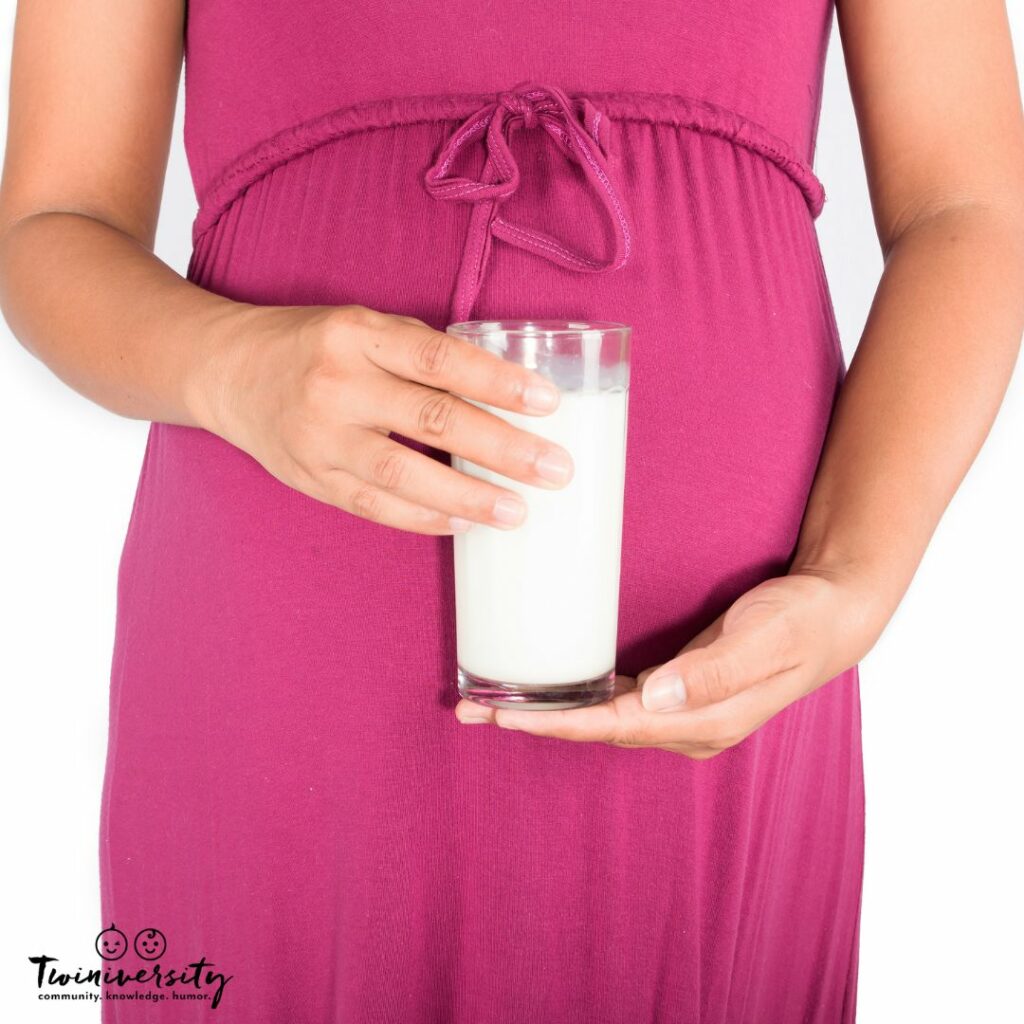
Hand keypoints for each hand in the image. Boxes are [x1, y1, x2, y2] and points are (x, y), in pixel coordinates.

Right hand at [188, 303, 574, 533]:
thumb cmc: (312, 345)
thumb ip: (420, 355)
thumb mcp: (363, 327)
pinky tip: (463, 523)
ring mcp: (318, 436)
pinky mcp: (309, 477)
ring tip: (516, 512)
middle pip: (432, 419)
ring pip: (402, 474)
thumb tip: (501, 394)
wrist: (227, 370)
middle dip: (502, 449)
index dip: (498, 382)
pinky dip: (422, 518)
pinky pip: (372, 506)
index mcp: (358, 334)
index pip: (441, 359)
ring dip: (467, 496)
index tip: (547, 403)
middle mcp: (337, 384)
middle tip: (554, 470)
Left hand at [455, 569, 885, 758]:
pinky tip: (551, 688)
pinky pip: (617, 704)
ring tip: (494, 702)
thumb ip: (712, 671)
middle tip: (472, 710)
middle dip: (535, 721)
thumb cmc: (800, 620)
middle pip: (596, 730)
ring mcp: (683, 713)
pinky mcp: (680, 693)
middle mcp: (686, 726)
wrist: (835, 616)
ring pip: (601, 719)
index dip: (556, 722)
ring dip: (549, 713)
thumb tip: (655, 698)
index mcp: (703, 721)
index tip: (505, 716)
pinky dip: (578, 699)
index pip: (613, 727)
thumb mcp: (763, 638)